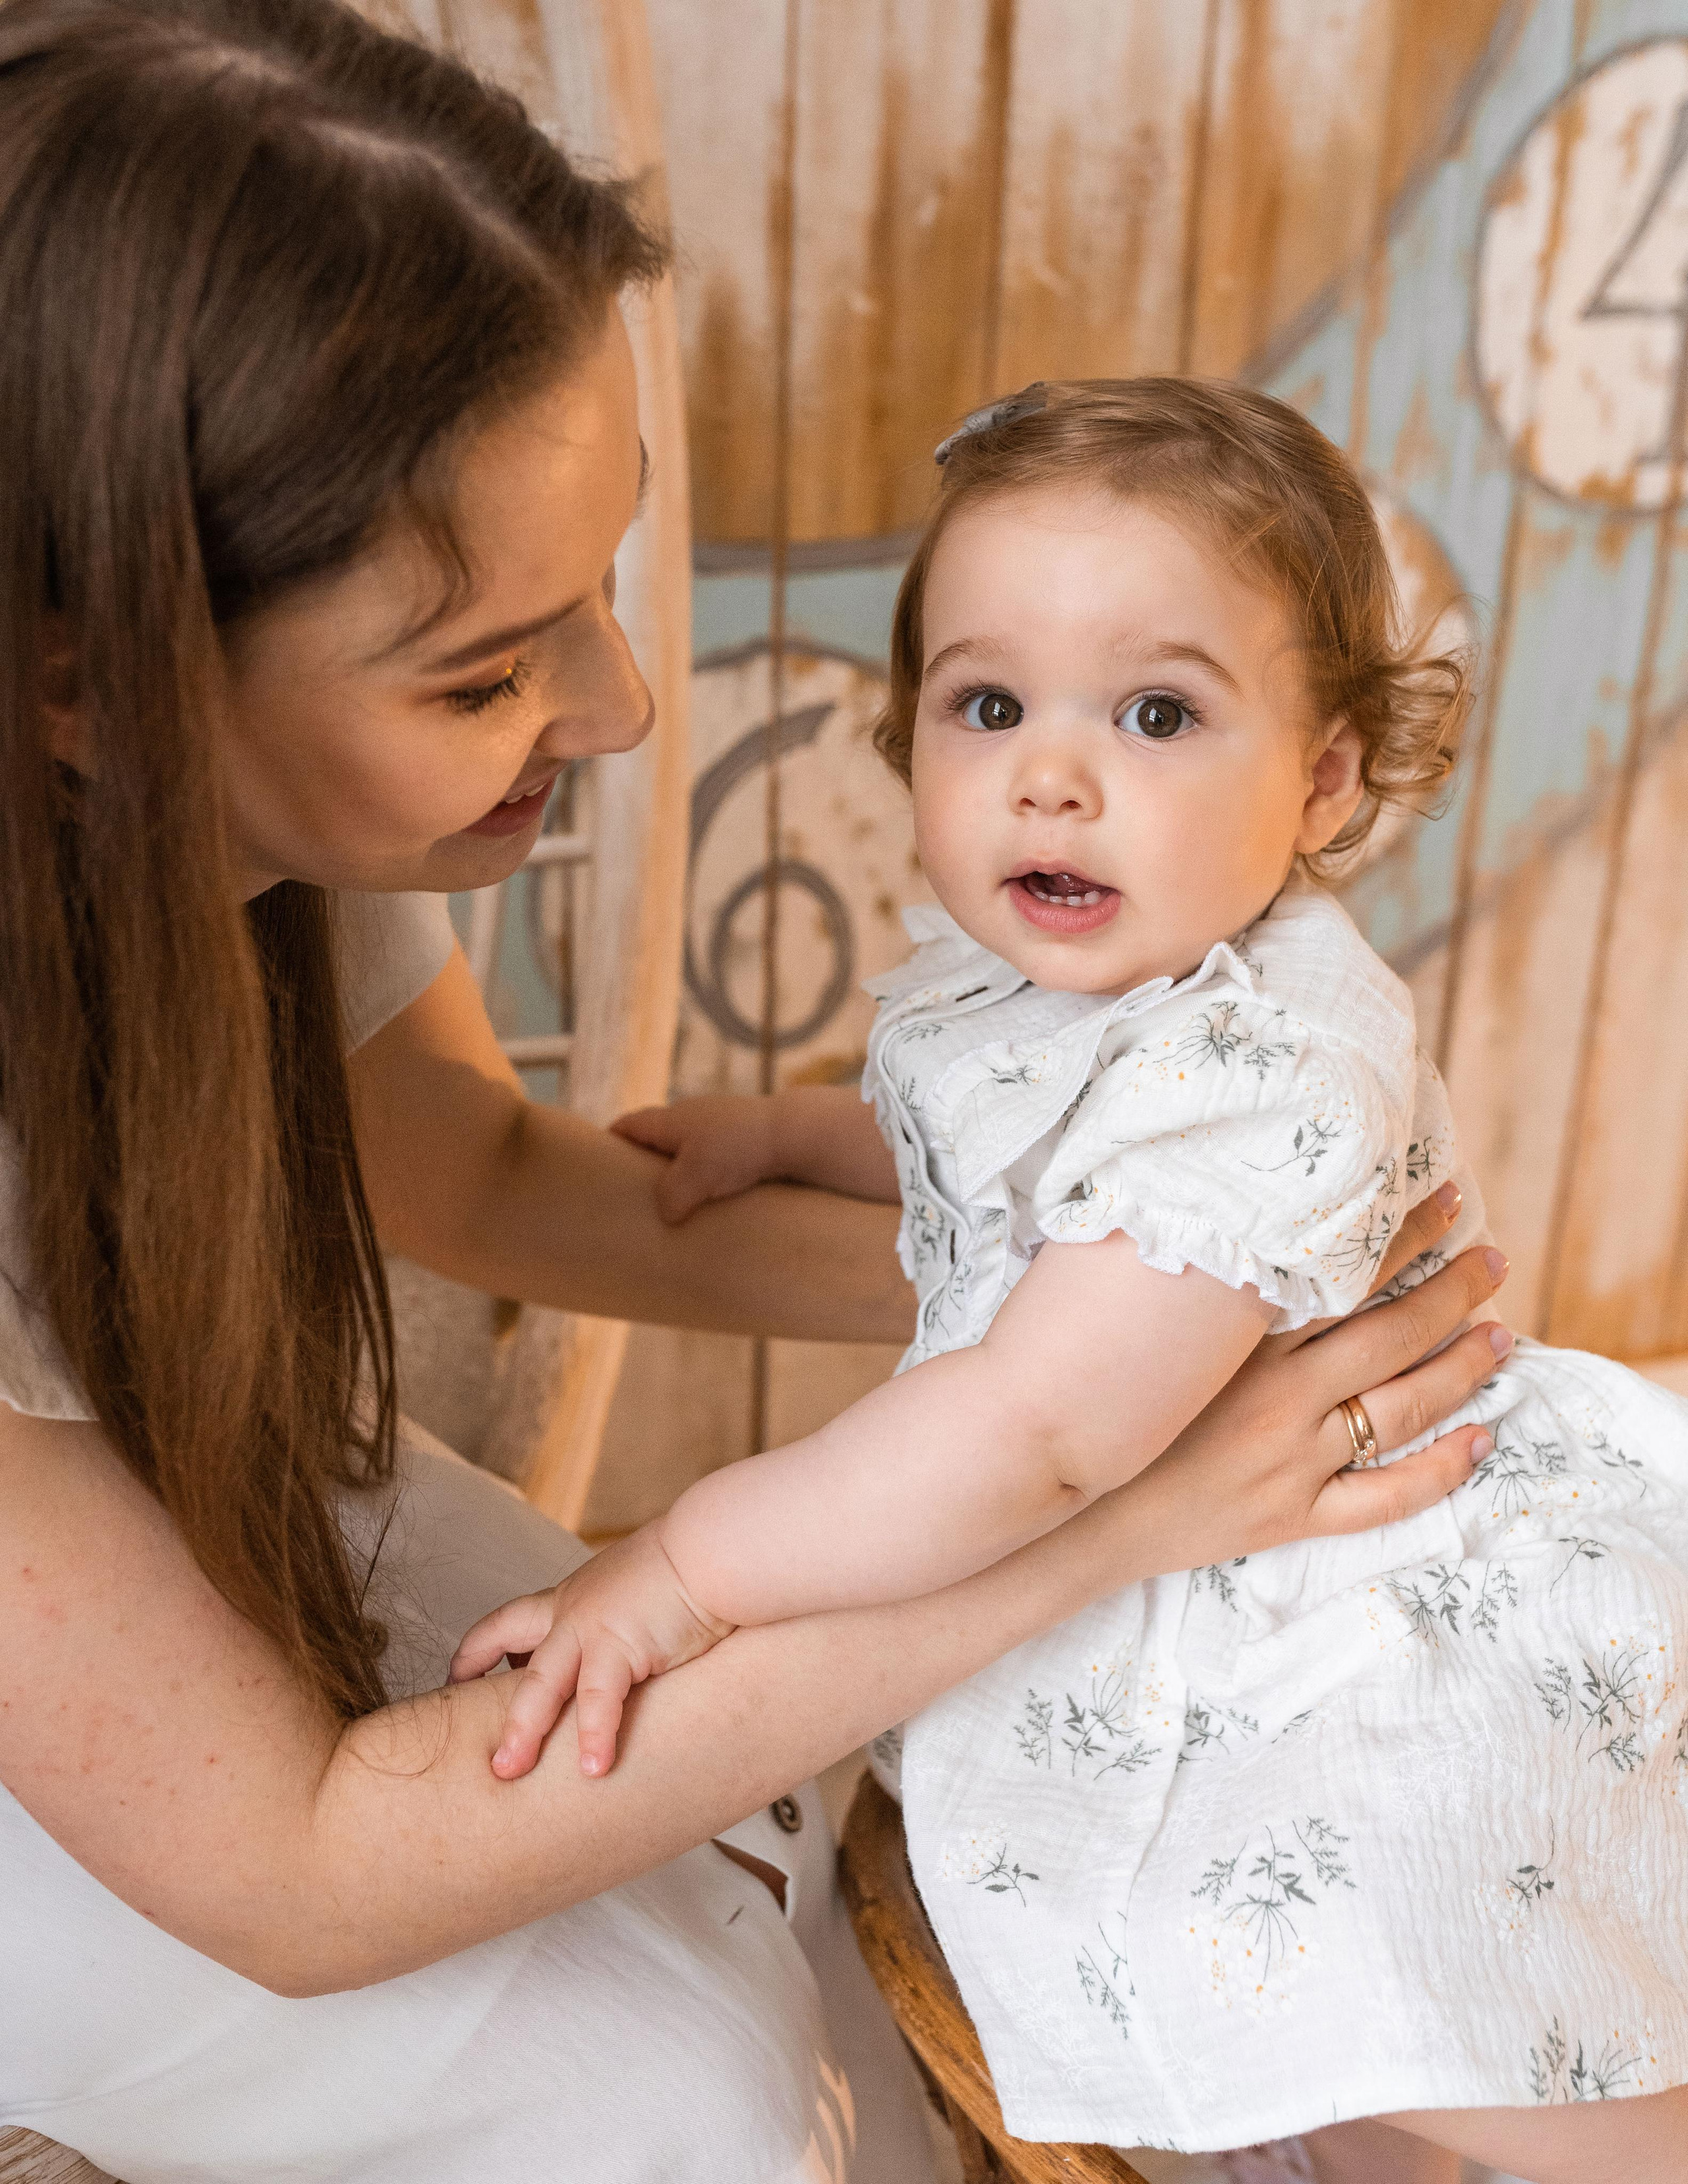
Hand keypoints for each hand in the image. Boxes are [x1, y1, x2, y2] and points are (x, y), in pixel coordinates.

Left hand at [448, 1528, 734, 1780]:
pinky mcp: (621, 1644)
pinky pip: (599, 1700)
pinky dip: (595, 1736)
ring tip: (506, 1771)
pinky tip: (595, 1771)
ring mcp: (592, 1627)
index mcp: (574, 1597)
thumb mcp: (642, 1589)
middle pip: (506, 1647)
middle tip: (464, 1734)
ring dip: (521, 1730)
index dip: (478, 1651)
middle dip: (476, 1692)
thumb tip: (634, 1646)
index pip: (509, 1621)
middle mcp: (573, 1610)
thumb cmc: (696, 1565)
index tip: (458, 1679)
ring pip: (540, 1683)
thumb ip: (626, 1619)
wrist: (717, 1545)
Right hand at [611, 1095, 778, 1224]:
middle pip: (656, 1138)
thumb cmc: (739, 1149)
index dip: (611, 1143)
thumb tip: (666, 1214)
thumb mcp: (693, 1178)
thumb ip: (670, 1197)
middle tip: (635, 1194)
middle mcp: (692, 1116)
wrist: (793, 1134)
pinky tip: (714, 1197)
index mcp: (670, 1119)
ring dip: (680, 1172)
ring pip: (688, 1150)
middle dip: (644, 1163)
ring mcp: (719, 1125)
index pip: (627, 1126)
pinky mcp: (743, 1139)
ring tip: (677, 1203)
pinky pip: (715, 1158)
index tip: (598, 1165)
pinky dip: (708, 1175)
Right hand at [1131, 1188, 1511, 1564]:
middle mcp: (1279, 1399)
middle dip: (1452, 1293)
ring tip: (1501, 1335)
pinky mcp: (1292, 1517)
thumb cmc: (1098, 1404)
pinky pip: (1386, 1497)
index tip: (1446, 1201)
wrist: (1072, 1514)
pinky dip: (1440, 1471)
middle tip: (1492, 1261)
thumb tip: (1206, 1208)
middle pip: (1390, 1337)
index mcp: (1242, 1344)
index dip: (1402, 1237)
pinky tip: (1479, 1440)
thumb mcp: (1141, 1330)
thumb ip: (1188, 1280)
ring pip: (1401, 1409)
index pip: (1344, 1276)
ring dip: (1460, 1369)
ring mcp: (1292, 1461)